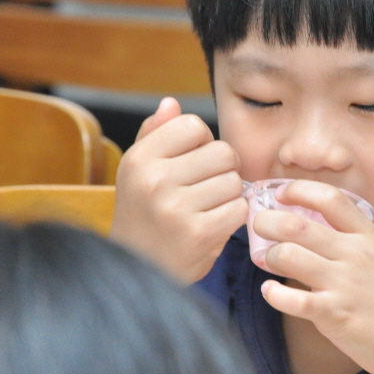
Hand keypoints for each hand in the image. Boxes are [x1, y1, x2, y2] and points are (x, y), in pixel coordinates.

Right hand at [110, 97, 248, 283]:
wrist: (134, 271)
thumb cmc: (142, 215)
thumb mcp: (137, 171)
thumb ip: (155, 134)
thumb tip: (171, 102)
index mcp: (140, 159)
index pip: (193, 125)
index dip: (202, 142)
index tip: (192, 162)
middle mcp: (155, 180)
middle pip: (222, 152)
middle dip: (222, 169)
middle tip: (205, 187)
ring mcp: (177, 209)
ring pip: (233, 182)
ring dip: (228, 196)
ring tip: (205, 208)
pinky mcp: (199, 235)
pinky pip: (239, 209)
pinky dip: (232, 217)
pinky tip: (213, 225)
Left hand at [255, 180, 373, 373]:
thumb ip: (354, 243)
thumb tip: (315, 232)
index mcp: (369, 237)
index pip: (330, 198)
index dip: (299, 189)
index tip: (280, 193)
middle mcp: (355, 255)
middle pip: (298, 224)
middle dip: (267, 221)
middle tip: (257, 225)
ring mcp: (344, 285)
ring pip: (288, 255)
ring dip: (268, 256)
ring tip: (267, 261)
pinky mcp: (334, 316)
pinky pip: (291, 299)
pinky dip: (273, 293)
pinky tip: (271, 291)